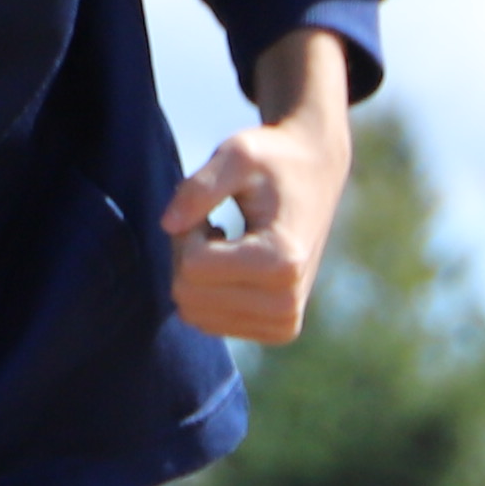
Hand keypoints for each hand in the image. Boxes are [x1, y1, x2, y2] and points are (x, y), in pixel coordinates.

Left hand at [164, 62, 353, 344]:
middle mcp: (287, 303)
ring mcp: (283, 323)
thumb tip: (167, 225)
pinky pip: (207, 323)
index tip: (209, 210)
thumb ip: (199, 187)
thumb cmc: (274, 160)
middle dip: (187, 255)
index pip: (191, 266)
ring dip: (195, 274)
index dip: (187, 230)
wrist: (317, 173)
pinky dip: (208, 292)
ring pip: (193, 313)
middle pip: (188, 295)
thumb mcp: (236, 155)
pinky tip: (233, 264)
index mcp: (283, 262)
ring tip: (225, 241)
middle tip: (211, 223)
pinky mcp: (278, 330)